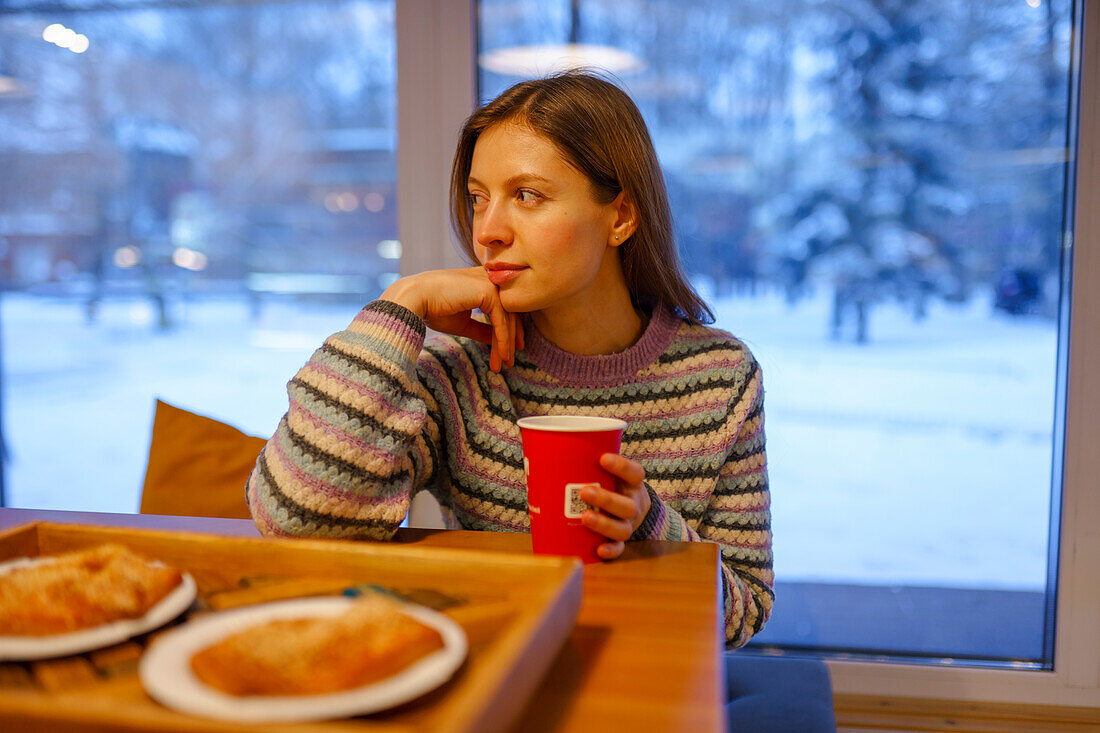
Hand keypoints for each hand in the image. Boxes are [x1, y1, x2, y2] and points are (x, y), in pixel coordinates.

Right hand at [381, 267, 523, 371]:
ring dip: (506, 344)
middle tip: (509, 362)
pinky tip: (501, 355)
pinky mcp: (488, 291)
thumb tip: (497, 342)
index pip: (503, 308)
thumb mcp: (463, 323)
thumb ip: (482, 329)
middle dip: (510, 340)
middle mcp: (489, 279)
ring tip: (503, 364)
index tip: (507, 352)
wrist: (414, 299)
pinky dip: (502, 340)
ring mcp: (490, 283)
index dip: (507, 331)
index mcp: (483, 281)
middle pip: (509, 313)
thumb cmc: (433, 309)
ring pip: (507, 318)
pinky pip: (501, 320)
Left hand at [580, 453, 650, 560]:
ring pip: (622, 528)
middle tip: (584, 491)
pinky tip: (598, 549)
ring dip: (604, 524)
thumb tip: (542, 452)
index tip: (603, 458)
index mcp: (631, 484)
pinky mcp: (620, 541)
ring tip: (584, 517)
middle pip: (626, 505)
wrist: (631, 508)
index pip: (634, 473)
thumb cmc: (608, 484)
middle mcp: (633, 504)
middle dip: (605, 499)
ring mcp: (628, 524)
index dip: (621, 466)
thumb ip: (585, 464)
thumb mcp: (605, 472)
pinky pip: (619, 549)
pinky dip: (610, 550)